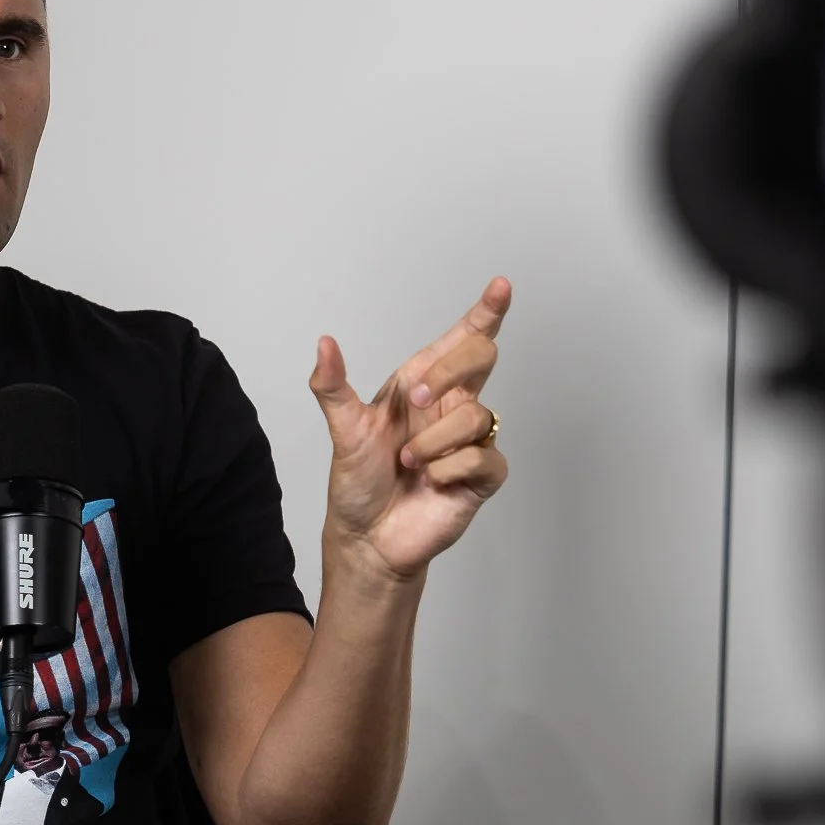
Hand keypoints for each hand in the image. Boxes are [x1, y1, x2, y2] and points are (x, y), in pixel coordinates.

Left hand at [311, 277, 510, 580]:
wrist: (367, 537)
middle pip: (482, 358)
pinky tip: (431, 482)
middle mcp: (450, 405)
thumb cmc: (359, 483)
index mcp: (422, 384)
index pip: (462, 340)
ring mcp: (469, 440)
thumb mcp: (343, 431)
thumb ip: (333, 387)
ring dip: (433, 442)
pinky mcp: (481, 475)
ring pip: (476, 415)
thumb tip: (324, 344)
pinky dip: (448, 469)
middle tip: (415, 400)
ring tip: (409, 463)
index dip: (486, 312)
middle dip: (449, 373)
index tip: (500, 287)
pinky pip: (481, 458)